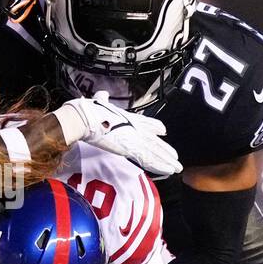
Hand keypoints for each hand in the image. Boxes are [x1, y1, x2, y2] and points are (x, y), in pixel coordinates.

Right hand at [52, 91, 181, 175]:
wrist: (85, 118)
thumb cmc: (88, 111)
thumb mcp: (99, 102)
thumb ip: (102, 99)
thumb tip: (102, 94)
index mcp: (128, 117)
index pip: (146, 123)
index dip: (155, 127)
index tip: (163, 130)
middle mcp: (135, 127)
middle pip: (154, 141)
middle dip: (165, 150)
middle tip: (175, 157)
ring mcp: (135, 138)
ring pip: (155, 152)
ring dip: (166, 161)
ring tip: (177, 167)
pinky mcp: (131, 149)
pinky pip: (149, 160)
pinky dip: (160, 165)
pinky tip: (169, 170)